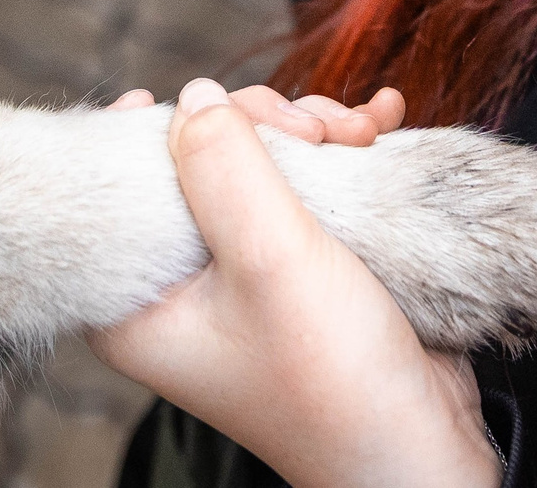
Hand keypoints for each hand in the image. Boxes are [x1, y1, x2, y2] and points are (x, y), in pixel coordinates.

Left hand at [89, 81, 502, 487]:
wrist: (421, 443)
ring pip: (255, 161)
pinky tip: (379, 124)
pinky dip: (340, 152)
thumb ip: (224, 167)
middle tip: (316, 131)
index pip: (116, 182)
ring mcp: (239, 274)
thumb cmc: (333, 377)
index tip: (215, 106)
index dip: (163, 128)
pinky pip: (304, 184)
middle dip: (264, 124)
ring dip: (313, 131)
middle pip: (194, 158)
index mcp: (137, 303)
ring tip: (358, 135)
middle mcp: (180, 287)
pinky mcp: (295, 266)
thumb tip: (195, 93)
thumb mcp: (269, 258)